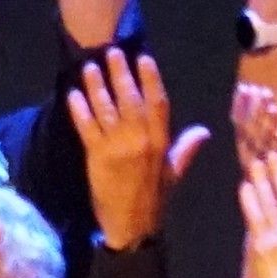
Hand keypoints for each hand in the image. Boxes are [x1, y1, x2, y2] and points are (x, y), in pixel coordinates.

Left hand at [61, 45, 198, 252]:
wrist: (133, 226)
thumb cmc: (154, 199)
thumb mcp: (175, 172)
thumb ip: (186, 148)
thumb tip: (204, 130)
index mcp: (162, 141)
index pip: (158, 102)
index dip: (151, 79)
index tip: (144, 59)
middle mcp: (141, 139)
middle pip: (130, 99)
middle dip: (121, 74)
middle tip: (111, 51)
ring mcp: (118, 147)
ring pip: (107, 109)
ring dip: (97, 86)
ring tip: (89, 66)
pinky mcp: (96, 157)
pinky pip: (87, 128)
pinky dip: (79, 110)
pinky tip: (72, 95)